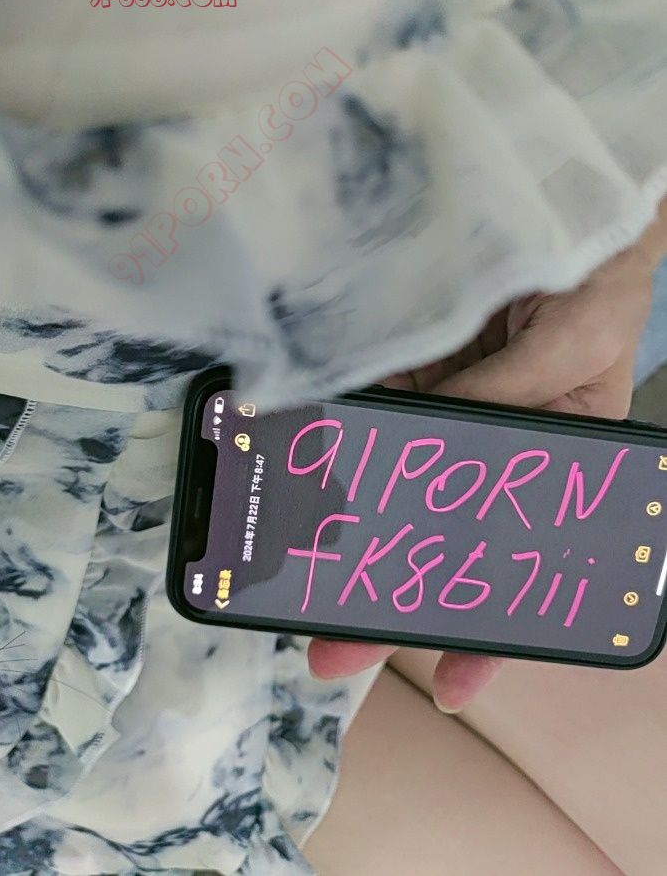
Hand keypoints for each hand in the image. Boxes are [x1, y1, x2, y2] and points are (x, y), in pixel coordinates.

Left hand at [308, 200, 666, 711]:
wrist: (554, 198)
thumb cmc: (595, 281)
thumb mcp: (567, 349)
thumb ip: (501, 398)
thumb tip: (429, 440)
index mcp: (552, 472)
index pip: (521, 566)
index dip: (490, 630)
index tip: (451, 683)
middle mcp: (487, 456)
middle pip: (434, 542)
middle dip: (384, 598)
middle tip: (329, 649)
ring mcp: (440, 416)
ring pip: (385, 489)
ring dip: (340, 530)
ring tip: (290, 574)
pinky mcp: (402, 374)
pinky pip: (359, 413)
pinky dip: (325, 443)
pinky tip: (287, 469)